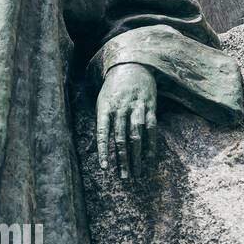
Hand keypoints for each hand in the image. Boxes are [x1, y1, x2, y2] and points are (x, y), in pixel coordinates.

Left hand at [96, 62, 157, 177]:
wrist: (132, 66)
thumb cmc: (113, 90)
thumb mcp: (101, 102)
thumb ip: (100, 124)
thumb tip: (92, 150)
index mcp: (105, 108)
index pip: (102, 133)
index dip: (104, 151)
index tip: (105, 168)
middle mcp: (120, 108)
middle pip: (120, 138)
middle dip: (122, 160)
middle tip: (124, 178)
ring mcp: (136, 108)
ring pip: (136, 136)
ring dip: (137, 156)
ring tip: (136, 173)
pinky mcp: (149, 108)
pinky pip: (151, 130)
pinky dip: (150, 146)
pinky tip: (149, 159)